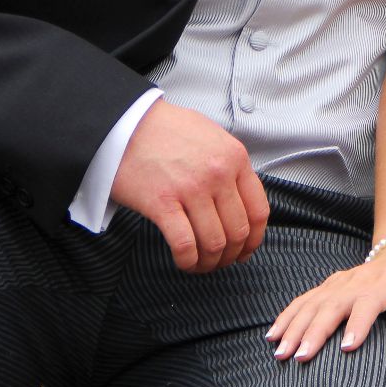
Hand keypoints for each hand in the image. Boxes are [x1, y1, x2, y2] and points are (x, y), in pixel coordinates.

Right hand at [111, 99, 270, 271]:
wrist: (127, 122)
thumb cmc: (167, 129)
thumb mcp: (212, 136)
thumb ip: (230, 165)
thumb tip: (240, 199)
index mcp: (234, 157)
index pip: (258, 210)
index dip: (254, 239)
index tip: (245, 250)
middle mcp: (218, 174)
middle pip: (238, 232)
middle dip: (230, 255)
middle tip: (219, 261)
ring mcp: (191, 188)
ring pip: (214, 243)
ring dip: (209, 262)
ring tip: (200, 264)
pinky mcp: (162, 203)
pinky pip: (184, 245)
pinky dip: (188, 261)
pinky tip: (183, 261)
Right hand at [267, 237, 385, 372]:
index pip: (372, 300)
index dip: (359, 322)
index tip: (347, 347)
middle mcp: (363, 277)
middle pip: (335, 302)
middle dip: (315, 329)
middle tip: (299, 358)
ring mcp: (346, 278)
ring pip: (315, 300)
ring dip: (296, 323)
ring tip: (280, 351)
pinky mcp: (335, 282)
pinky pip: (308, 296)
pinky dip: (290, 313)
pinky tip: (274, 332)